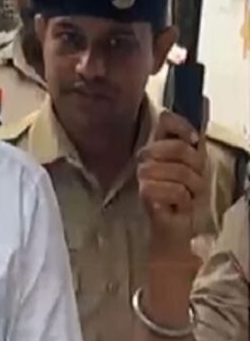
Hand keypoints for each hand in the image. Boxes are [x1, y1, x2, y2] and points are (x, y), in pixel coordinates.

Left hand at [136, 110, 208, 256]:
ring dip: (153, 174)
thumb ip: (159, 141)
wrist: (163, 227)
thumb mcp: (152, 164)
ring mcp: (196, 190)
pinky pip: (178, 193)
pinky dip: (156, 191)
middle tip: (141, 163)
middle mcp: (199, 170)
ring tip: (142, 181)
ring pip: (180, 171)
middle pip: (182, 150)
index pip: (191, 131)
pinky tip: (145, 192)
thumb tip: (165, 113)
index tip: (162, 125)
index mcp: (191, 156)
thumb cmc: (157, 193)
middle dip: (155, 152)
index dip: (178, 125)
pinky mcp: (190, 209)